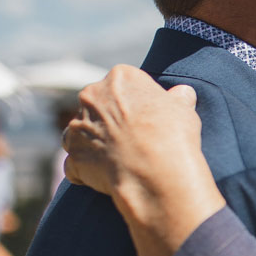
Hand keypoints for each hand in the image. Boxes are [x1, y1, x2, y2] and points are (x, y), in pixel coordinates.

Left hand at [64, 68, 208, 205]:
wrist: (154, 172)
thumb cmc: (172, 136)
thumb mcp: (183, 109)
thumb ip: (178, 99)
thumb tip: (183, 94)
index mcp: (120, 78)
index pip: (123, 85)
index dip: (136, 103)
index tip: (147, 118)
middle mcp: (91, 96)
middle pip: (97, 104)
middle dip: (109, 119)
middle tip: (132, 138)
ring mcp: (76, 127)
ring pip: (80, 131)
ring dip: (92, 142)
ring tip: (116, 159)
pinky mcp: (72, 156)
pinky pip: (75, 163)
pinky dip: (85, 170)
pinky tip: (104, 178)